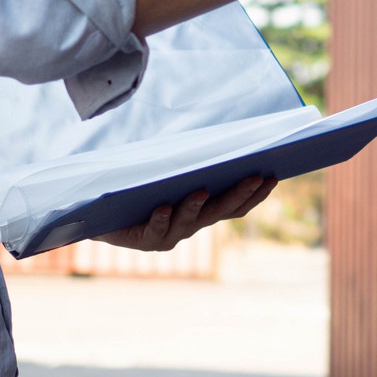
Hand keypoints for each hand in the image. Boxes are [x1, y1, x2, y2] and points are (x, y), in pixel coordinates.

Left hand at [95, 175, 276, 251]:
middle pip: (220, 212)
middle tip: (255, 176)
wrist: (103, 215)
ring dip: (195, 206)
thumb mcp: (169, 175)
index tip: (273, 176)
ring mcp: (170, 235)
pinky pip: (155, 229)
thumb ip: (189, 165)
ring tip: (200, 191)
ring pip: (189, 221)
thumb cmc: (140, 191)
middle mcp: (191, 226)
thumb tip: (213, 137)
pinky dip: (161, 218)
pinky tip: (163, 207)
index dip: (256, 195)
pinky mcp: (146, 239)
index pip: (236, 206)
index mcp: (201, 212)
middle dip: (239, 194)